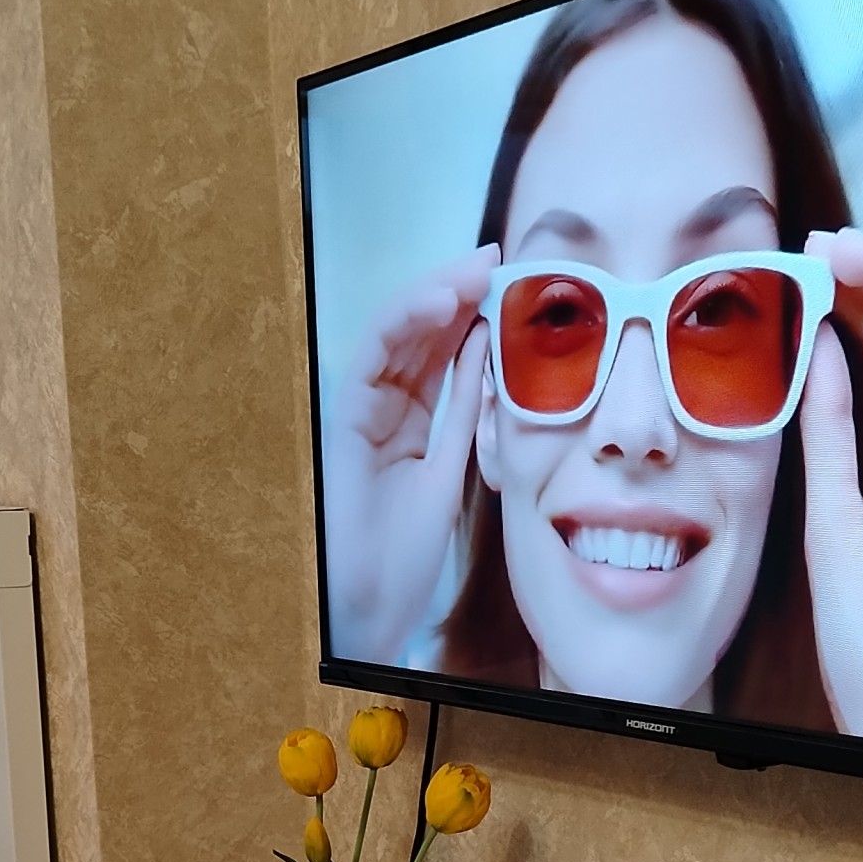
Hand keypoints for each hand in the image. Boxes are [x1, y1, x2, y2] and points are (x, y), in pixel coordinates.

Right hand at [324, 246, 497, 659]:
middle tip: (501, 258)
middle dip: (458, 291)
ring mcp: (362, 412)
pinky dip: (406, 324)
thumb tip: (493, 354)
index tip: (517, 286)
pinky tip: (444, 303)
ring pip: (396, 335)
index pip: (442, 352)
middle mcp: (384, 411)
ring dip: (435, 295)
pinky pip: (375, 358)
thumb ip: (466, 414)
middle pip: (420, 335)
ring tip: (476, 270)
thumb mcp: (453, 471)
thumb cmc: (406, 556)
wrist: (369, 603)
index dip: (475, 314)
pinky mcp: (345, 419)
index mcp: (411, 424)